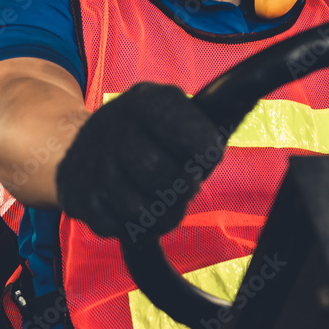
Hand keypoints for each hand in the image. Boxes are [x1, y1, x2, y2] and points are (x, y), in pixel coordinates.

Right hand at [56, 82, 225, 238]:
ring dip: (166, 216)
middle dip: (183, 189)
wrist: (80, 144)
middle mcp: (115, 126)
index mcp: (148, 100)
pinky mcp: (78, 196)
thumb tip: (249, 102)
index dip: (207, 155)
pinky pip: (119, 227)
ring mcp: (93, 163)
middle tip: (187, 188)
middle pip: (160, 173)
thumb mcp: (175, 111)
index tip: (206, 159)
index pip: (193, 137)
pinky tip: (143, 213)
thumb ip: (211, 117)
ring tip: (170, 206)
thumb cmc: (149, 131)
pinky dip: (139, 228)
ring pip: (141, 208)